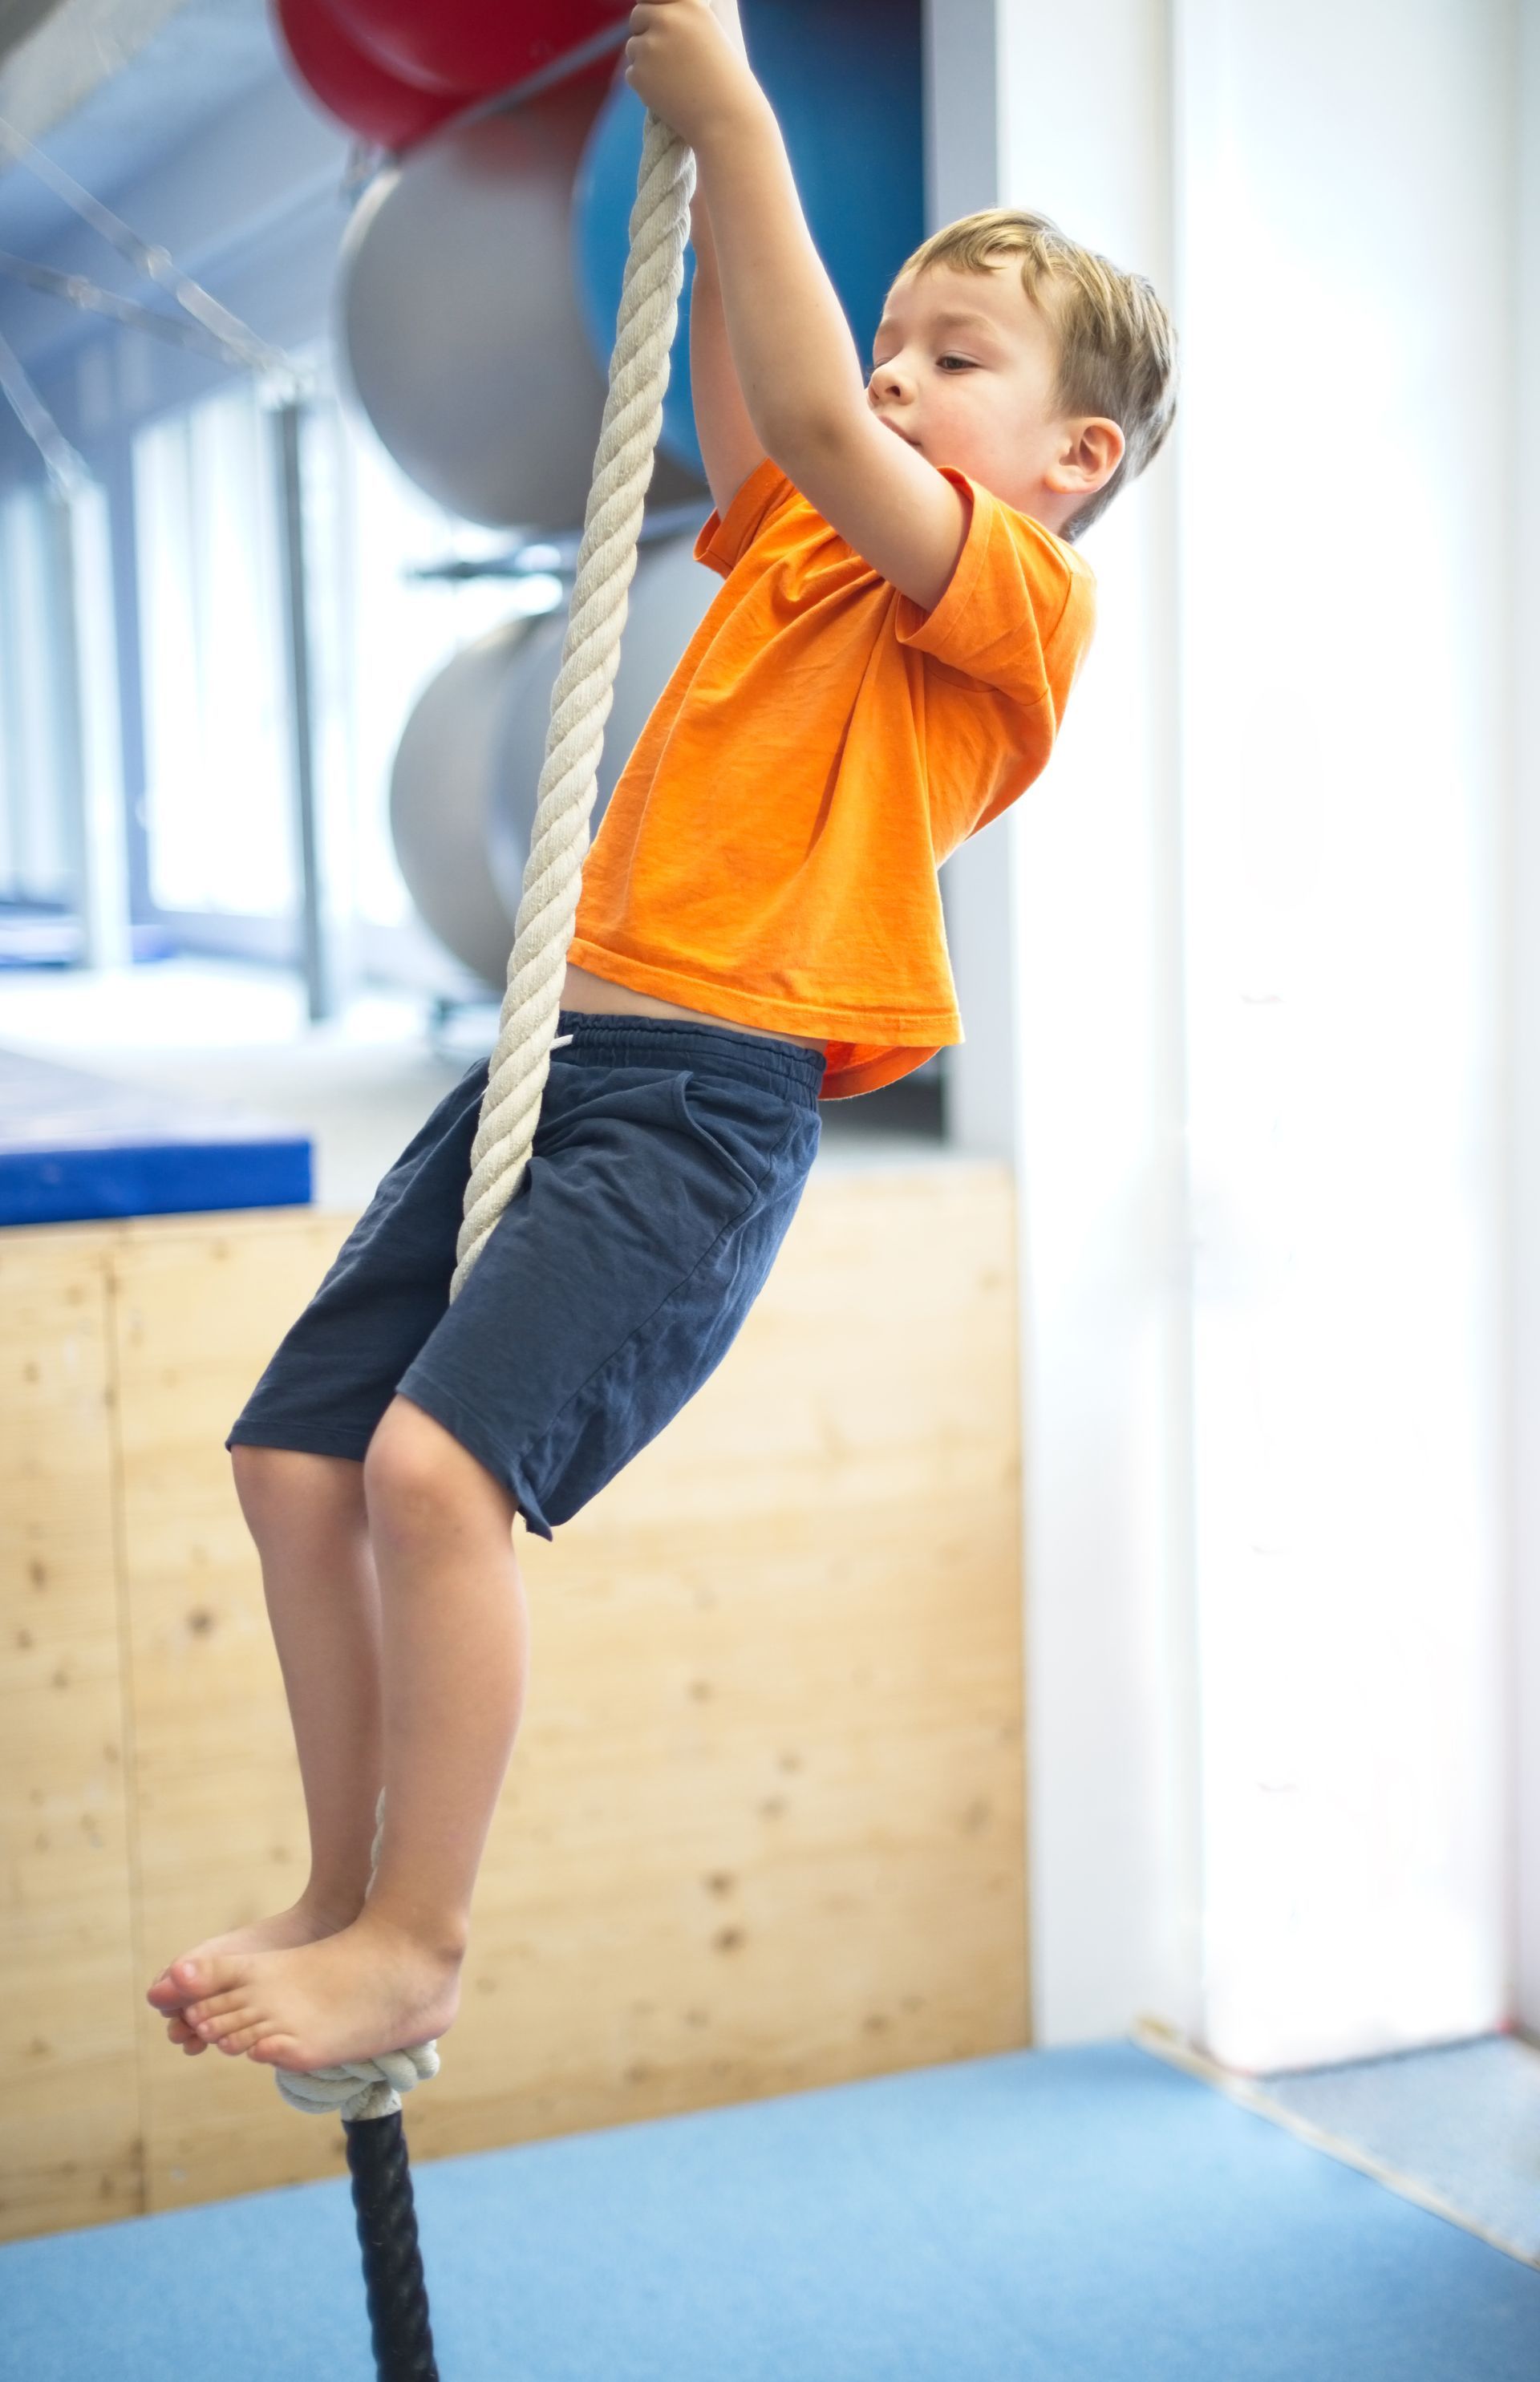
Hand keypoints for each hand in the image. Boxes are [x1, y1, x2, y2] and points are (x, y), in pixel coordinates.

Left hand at [624, 0, 758, 148]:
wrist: (726, 120)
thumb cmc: (723, 83)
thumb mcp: (709, 37)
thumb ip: (681, 25)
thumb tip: (655, 21)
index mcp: (688, 5)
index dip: (656, 16)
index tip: (663, 30)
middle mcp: (667, 19)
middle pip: (638, 17)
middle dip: (645, 34)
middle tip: (665, 59)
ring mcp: (650, 46)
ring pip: (633, 47)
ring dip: (646, 62)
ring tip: (674, 81)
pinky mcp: (639, 73)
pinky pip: (632, 74)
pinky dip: (645, 86)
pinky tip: (668, 95)